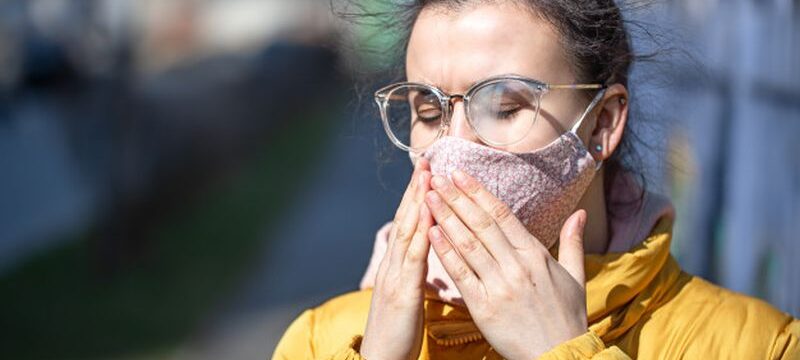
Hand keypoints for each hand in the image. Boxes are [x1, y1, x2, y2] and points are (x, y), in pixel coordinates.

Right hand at [360, 159, 432, 359]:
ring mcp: (395, 276)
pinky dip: (421, 233)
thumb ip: (414, 273)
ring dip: (418, 201)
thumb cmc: (398, 333)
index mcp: (397, 266)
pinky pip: (414, 257)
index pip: (409, 224)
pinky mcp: (402, 291)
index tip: (426, 172)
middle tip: (426, 160)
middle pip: (406, 219)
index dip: (416, 197)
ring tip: (427, 176)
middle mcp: (393, 265)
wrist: (380, 359)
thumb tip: (426, 254)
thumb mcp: (407, 297)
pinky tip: (429, 216)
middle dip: (416, 189)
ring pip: (408, 231)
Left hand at [423, 170, 588, 359]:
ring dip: (445, 218)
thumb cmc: (567, 317)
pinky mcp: (484, 307)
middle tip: (437, 178)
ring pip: (467, 244)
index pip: (501, 214)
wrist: (560, 356)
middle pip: (480, 223)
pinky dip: (445, 252)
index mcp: (535, 254)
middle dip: (456, 197)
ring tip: (428, 197)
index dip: (478, 192)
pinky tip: (431, 233)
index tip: (460, 174)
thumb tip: (579, 212)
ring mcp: (499, 285)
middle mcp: (516, 265)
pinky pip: (461, 273)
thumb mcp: (575, 277)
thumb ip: (572, 242)